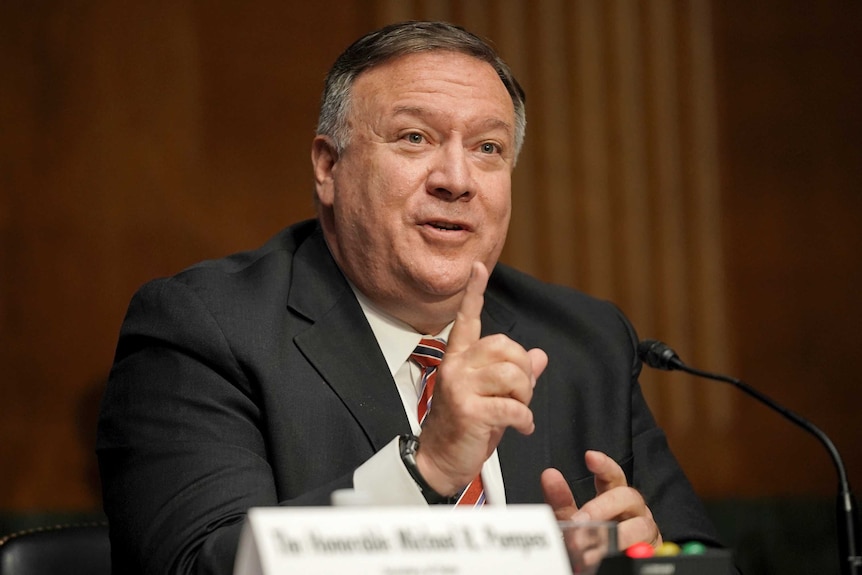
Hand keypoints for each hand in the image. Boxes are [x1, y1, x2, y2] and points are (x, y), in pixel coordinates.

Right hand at [416, 261, 548, 495]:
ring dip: (526, 396)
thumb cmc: (466, 427)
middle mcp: (457, 367)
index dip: (474, 293)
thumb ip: (514, 374)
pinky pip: (513, 406)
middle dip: (524, 371)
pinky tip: (521, 428)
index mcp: (459, 359)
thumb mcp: (492, 396)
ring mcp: (460, 387)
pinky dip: (524, 420)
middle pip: (506, 347)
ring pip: (513, 374)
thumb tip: (540, 356)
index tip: (477, 268)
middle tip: (522, 394)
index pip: (467, 319)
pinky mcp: (468, 410)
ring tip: (520, 412)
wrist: (440, 461)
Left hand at [542, 451, 661, 552]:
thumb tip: (549, 476)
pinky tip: (610, 558)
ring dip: (615, 536)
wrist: (609, 564)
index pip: (613, 475)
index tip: (590, 457)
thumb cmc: (595, 538)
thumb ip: (562, 501)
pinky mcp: (652, 551)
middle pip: (627, 496)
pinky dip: (627, 553)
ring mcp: (646, 530)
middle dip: (603, 506)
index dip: (604, 465)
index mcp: (615, 497)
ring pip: (640, 525)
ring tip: (592, 548)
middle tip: (581, 520)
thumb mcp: (575, 520)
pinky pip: (644, 550)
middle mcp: (634, 509)